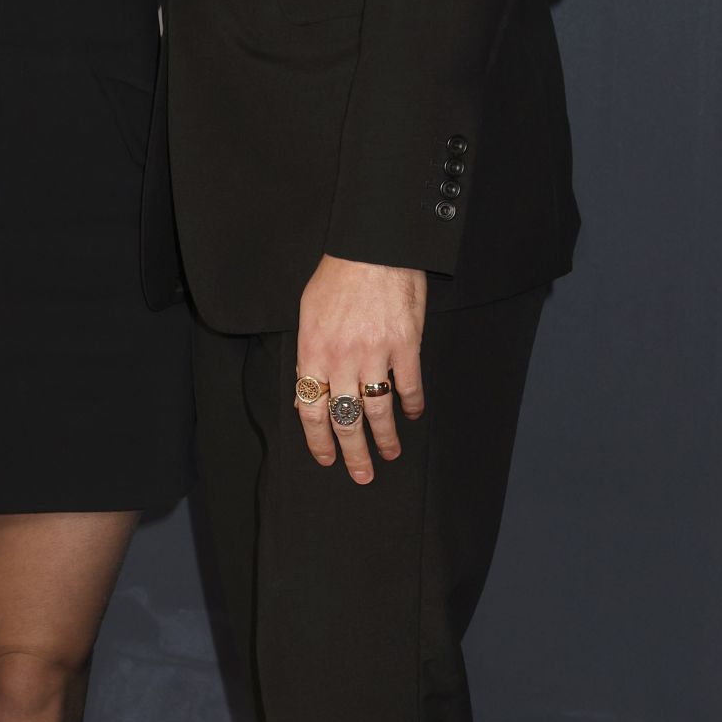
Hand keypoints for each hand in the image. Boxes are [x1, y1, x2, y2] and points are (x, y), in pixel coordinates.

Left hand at [295, 254, 425, 483]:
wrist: (372, 247)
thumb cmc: (337, 275)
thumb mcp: (309, 312)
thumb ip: (310, 354)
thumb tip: (311, 392)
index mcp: (313, 351)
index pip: (310, 409)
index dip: (318, 440)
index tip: (326, 459)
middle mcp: (342, 359)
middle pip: (345, 420)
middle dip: (353, 453)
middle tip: (361, 475)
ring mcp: (375, 354)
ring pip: (378, 411)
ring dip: (385, 438)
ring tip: (390, 453)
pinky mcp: (405, 346)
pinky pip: (409, 387)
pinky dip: (412, 405)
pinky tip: (412, 414)